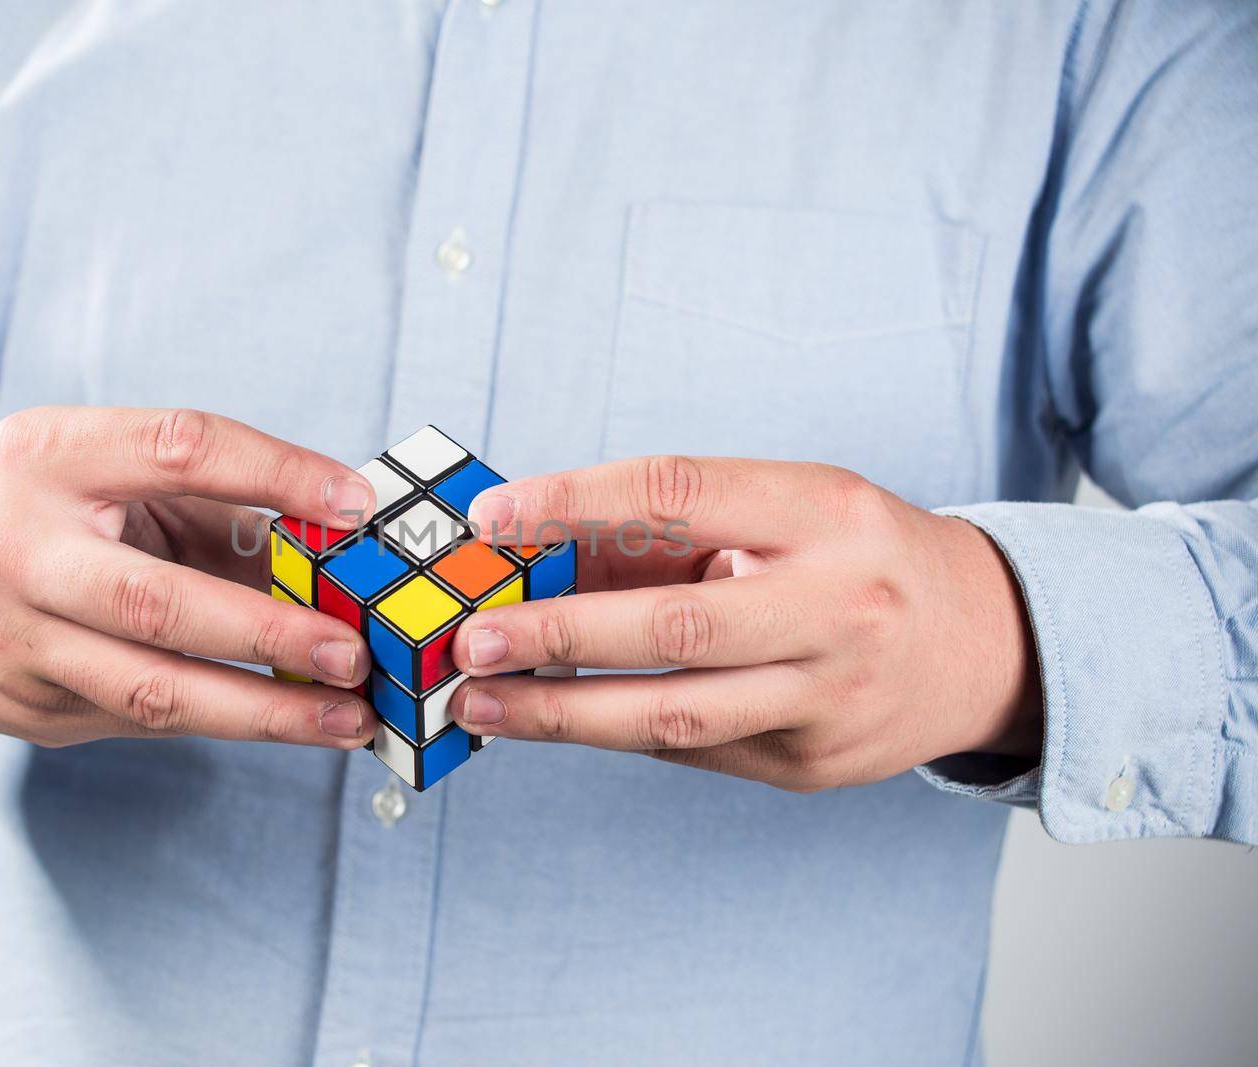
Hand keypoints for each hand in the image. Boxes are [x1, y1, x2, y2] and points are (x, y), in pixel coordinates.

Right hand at [0, 407, 378, 748]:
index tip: (355, 506)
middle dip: (268, 633)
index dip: (276, 472)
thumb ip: (217, 502)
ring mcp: (12, 639)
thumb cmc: (47, 512)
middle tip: (352, 652)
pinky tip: (293, 722)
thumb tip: (342, 544)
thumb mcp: (111, 474)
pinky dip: (227, 721)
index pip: (179, 448)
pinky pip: (143, 719)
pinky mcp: (26, 709)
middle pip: (157, 600)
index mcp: (49, 454)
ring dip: (264, 711)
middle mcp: (17, 547)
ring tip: (348, 718)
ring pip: (153, 689)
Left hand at [451, 457, 1041, 790]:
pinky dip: (616, 731)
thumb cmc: (861, 558)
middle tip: (473, 638)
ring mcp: (830, 697)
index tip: (493, 519)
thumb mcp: (792, 509)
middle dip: (559, 634)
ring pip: (675, 715)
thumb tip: (538, 550)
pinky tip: (556, 718)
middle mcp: (839, 605)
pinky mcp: (813, 765)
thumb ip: (678, 527)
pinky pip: (692, 750)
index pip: (681, 491)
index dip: (576, 501)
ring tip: (482, 702)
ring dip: (562, 714)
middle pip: (676, 624)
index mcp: (828, 513)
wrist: (987, 645)